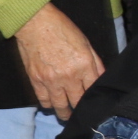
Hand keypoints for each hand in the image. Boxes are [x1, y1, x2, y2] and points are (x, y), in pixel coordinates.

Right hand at [14, 3, 104, 118]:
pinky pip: (44, 101)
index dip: (94, 98)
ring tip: (67, 115)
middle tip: (81, 114)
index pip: (93, 90)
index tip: (94, 104)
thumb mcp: (86, 43)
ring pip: (60, 106)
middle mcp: (69, 76)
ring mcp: (51, 80)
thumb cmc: (62, 29)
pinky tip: (52, 104)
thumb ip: (95, 63)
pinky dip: (49, 104)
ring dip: (65, 113)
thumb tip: (102, 78)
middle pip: (77, 102)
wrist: (35, 23)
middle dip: (80, 109)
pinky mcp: (36, 81)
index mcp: (84, 65)